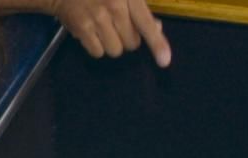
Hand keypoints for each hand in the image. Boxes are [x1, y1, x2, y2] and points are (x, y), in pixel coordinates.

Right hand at [54, 0, 170, 66]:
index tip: (165, 61)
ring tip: (103, 30)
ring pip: (115, 50)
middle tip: (117, 28)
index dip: (157, 44)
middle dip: (128, 40)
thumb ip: (141, 9)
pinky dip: (97, 47)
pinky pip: (98, 52)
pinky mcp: (82, 29)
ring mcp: (98, 19)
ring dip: (112, 44)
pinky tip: (92, 34)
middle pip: (131, 43)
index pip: (147, 24)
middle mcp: (115, 7)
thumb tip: (157, 28)